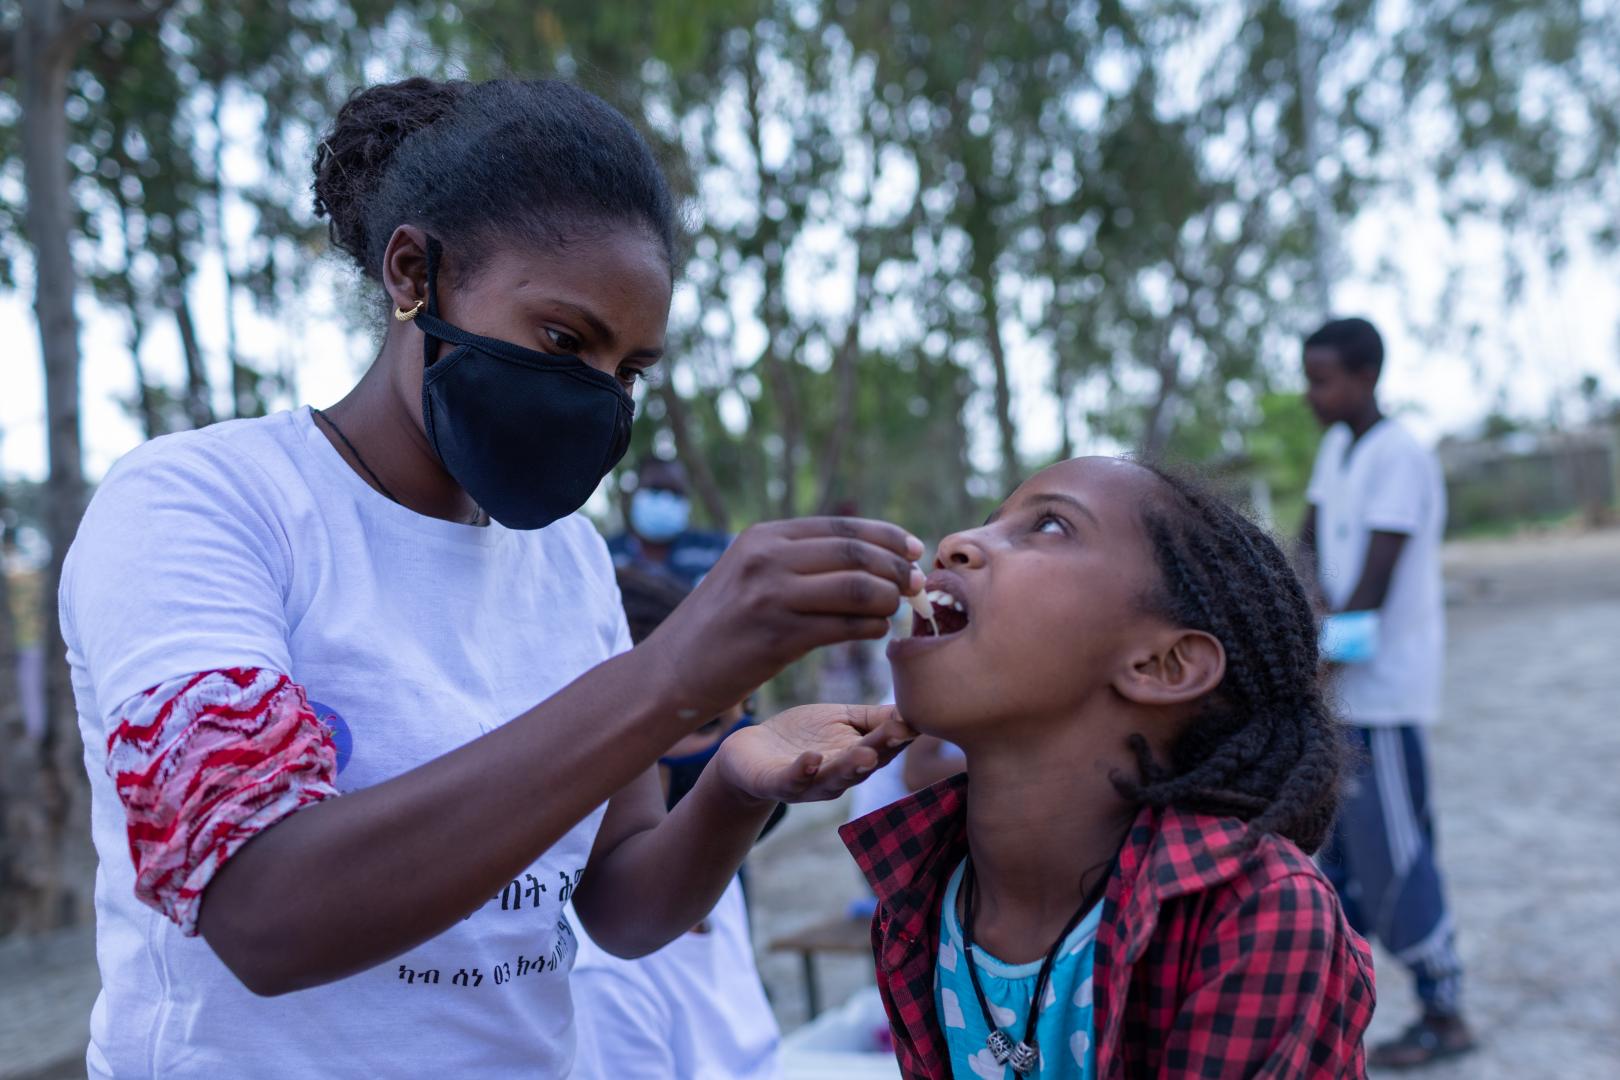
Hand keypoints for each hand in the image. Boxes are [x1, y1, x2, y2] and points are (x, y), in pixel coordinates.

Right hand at [641, 518, 923, 718]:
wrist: (672, 672)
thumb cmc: (720, 626)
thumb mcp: (749, 573)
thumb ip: (796, 559)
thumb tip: (865, 555)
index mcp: (763, 536)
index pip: (842, 527)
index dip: (887, 537)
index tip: (915, 550)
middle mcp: (766, 558)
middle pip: (855, 553)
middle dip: (896, 567)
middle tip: (917, 584)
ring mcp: (770, 596)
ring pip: (856, 587)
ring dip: (888, 599)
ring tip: (896, 609)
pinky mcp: (777, 636)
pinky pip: (844, 626)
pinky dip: (871, 627)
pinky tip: (877, 632)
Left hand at [713, 704, 915, 803]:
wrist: (750, 752)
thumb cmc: (803, 736)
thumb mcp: (841, 720)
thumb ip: (873, 718)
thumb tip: (912, 707)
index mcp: (856, 758)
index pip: (884, 746)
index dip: (901, 734)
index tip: (918, 718)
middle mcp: (838, 776)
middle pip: (864, 764)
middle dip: (882, 749)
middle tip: (900, 732)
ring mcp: (808, 783)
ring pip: (833, 778)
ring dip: (850, 767)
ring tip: (866, 753)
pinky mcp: (777, 783)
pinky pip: (792, 780)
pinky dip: (803, 770)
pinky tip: (812, 758)